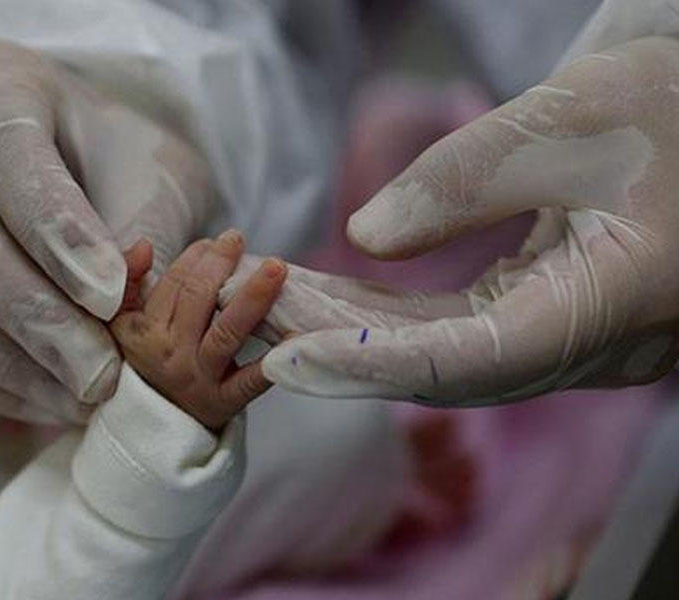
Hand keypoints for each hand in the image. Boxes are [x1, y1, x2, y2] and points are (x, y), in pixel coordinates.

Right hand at [0, 40, 212, 421]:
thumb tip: (137, 330)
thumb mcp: (156, 177)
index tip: (112, 298)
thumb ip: (148, 238)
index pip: (10, 155)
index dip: (57, 232)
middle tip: (100, 376)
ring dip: (9, 361)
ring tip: (81, 398)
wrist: (78, 158)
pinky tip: (45, 399)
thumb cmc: (122, 160)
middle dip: (34, 317)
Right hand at [112, 231, 286, 429]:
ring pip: (227, 332)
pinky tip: (296, 336)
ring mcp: (200, 378)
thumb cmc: (151, 361)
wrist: (159, 427)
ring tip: (275, 267)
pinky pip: (252, 380)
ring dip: (253, 297)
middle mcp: (172, 354)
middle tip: (237, 238)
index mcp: (145, 332)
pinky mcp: (226, 401)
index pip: (174, 284)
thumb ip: (127, 281)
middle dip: (221, 263)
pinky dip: (275, 360)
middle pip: (199, 300)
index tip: (213, 242)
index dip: (196, 257)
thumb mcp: (125, 324)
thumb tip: (143, 245)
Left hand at [227, 36, 678, 405]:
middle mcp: (588, 344)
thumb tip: (366, 239)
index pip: (466, 361)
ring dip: (353, 332)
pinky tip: (332, 297)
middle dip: (336, 343)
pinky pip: (459, 332)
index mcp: (609, 305)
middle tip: (249, 314)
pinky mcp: (550, 318)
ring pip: (443, 354)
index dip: (366, 365)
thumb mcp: (570, 121)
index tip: (280, 359)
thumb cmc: (670, 108)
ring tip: (273, 300)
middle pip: (438, 365)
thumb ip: (465, 180)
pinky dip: (390, 318)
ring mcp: (569, 338)